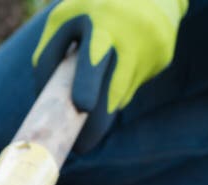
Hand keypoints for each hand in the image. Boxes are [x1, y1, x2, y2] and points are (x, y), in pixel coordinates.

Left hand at [32, 0, 187, 118]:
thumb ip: (48, 56)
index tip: (83, 106)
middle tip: (82, 146)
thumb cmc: (94, 5)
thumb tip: (45, 100)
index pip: (94, 58)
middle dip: (96, 124)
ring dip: (105, 102)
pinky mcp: (162, 59)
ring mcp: (151, 50)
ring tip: (93, 86)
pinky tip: (120, 62)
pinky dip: (119, 84)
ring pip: (120, 94)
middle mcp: (131, 38)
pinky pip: (131, 86)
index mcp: (103, 23)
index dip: (88, 84)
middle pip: (113, 91)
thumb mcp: (64, 19)